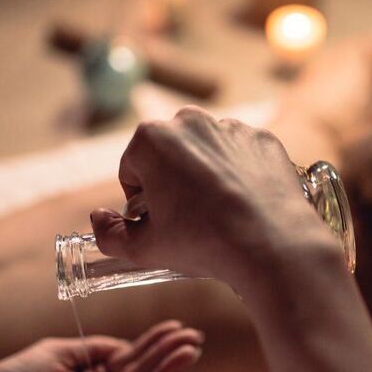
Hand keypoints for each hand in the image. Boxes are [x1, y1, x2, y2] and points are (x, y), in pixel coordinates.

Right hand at [90, 107, 333, 288]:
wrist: (272, 245)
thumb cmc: (204, 244)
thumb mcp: (144, 249)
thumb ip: (109, 235)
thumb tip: (99, 219)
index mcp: (152, 139)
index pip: (132, 169)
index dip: (141, 200)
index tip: (158, 221)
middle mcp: (192, 122)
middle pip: (170, 156)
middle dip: (172, 183)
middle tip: (189, 218)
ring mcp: (232, 128)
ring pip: (207, 154)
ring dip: (206, 177)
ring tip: (220, 213)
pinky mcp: (263, 140)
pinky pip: (241, 157)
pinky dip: (239, 175)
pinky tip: (245, 203)